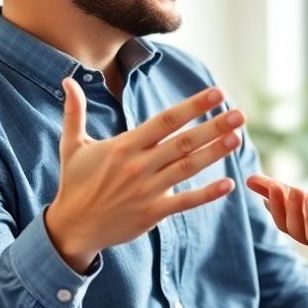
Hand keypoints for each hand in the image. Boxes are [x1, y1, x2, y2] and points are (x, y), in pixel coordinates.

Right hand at [45, 78, 243, 270]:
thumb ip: (75, 112)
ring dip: (215, 153)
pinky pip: (185, 202)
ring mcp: (147, 190)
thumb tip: (68, 79)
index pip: (165, 120)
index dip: (193, 106)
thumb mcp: (72, 146)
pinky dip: (207, 194)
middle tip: (239, 114)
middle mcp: (138, 166)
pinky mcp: (152, 213)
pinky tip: (228, 184)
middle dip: (213, 126)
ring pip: (187, 168)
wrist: (72, 227)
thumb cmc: (75, 183)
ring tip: (238, 138)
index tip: (217, 93)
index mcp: (124, 146)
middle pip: (183, 142)